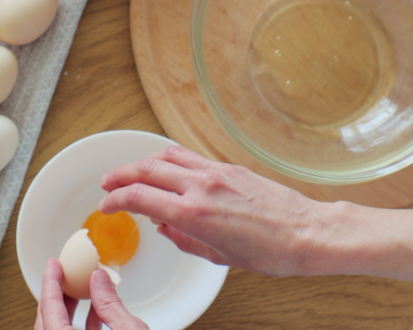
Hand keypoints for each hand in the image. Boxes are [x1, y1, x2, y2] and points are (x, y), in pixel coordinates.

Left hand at [35, 257, 148, 329]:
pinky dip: (80, 322)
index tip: (53, 263)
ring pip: (58, 328)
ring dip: (67, 307)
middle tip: (61, 271)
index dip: (50, 282)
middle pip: (47, 319)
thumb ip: (110, 304)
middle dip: (55, 292)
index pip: (49, 308)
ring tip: (78, 286)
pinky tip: (95, 309)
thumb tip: (98, 278)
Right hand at [99, 145, 412, 286]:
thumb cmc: (270, 251)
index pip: (140, 197)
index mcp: (194, 213)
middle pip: (146, 169)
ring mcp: (215, 172)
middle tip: (106, 184)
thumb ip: (184, 239)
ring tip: (130, 172)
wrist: (307, 232)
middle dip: (119, 175)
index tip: (105, 205)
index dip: (116, 200)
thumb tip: (164, 227)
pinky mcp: (227, 166)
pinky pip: (188, 155)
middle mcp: (201, 186)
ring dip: (141, 162)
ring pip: (165, 156)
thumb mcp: (219, 256)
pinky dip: (168, 158)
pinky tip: (165, 166)